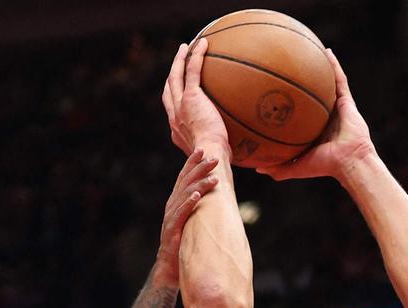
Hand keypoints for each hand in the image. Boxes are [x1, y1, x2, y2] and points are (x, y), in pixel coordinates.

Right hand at [156, 147, 221, 285]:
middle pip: (186, 182)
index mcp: (176, 201)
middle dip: (199, 168)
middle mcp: (172, 205)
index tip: (203, 150)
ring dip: (200, 184)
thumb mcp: (191, 220)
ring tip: (213, 178)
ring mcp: (171, 216)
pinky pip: (181, 213)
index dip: (192, 163)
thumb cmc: (183, 243)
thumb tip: (212, 194)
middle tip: (213, 159)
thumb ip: (197, 207)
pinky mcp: (172, 229)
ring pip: (186, 195)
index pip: (184, 177)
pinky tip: (198, 196)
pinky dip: (189, 203)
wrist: (170, 267)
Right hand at [162, 38, 229, 157]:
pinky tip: (204, 43)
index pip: (173, 112)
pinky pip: (192, 71)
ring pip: (175, 76)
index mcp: (178, 131)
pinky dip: (196, 56)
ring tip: (185, 48)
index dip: (174, 100)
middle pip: (168, 90)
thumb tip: (239, 151)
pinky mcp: (191, 97)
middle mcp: (174, 117)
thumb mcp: (217, 156)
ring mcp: (180, 106)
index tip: (181, 94)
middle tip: (177, 64)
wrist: (210, 157)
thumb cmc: (217, 163)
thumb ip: (222, 148)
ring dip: (179, 60)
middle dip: (171, 76)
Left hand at [257, 49, 375, 181]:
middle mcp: (325, 117)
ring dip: (319, 68)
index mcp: (314, 130)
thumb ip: (278, 168)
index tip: (274, 92)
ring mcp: (337, 108)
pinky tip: (326, 52)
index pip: (300, 114)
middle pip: (311, 95)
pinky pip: (339, 80)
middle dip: (302, 82)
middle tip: (287, 68)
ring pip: (326, 83)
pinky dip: (334, 65)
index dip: (290, 103)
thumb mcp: (296, 167)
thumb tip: (255, 168)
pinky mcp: (347, 102)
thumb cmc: (325, 166)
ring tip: (308, 51)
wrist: (348, 161)